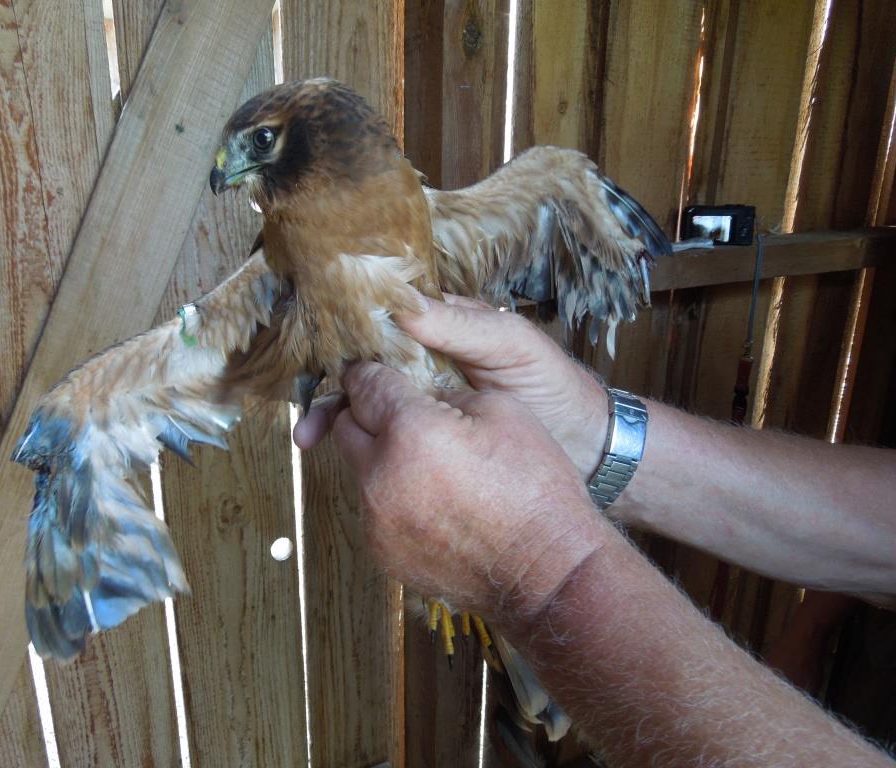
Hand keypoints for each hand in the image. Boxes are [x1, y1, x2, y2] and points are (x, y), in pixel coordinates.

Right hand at [294, 295, 608, 478]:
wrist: (586, 447)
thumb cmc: (552, 385)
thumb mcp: (511, 345)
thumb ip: (463, 325)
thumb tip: (402, 306)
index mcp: (441, 327)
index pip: (384, 321)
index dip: (349, 332)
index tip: (315, 349)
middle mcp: (425, 360)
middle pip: (365, 366)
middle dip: (331, 384)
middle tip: (309, 416)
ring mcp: (425, 401)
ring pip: (368, 403)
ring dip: (336, 416)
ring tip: (310, 439)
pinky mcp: (431, 437)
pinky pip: (388, 436)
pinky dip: (360, 444)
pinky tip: (339, 456)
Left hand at [330, 361, 610, 620]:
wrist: (546, 572)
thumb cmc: (535, 489)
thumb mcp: (502, 409)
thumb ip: (445, 392)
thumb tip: (419, 392)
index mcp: (410, 431)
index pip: (364, 385)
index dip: (370, 373)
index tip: (375, 373)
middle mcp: (380, 475)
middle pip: (346, 427)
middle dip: (369, 415)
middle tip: (404, 417)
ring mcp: (376, 519)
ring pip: (359, 471)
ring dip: (382, 460)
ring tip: (431, 469)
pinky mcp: (380, 552)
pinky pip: (373, 511)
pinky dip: (393, 500)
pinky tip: (434, 505)